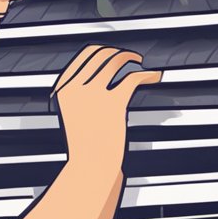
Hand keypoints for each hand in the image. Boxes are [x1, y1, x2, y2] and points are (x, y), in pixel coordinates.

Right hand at [49, 44, 161, 168]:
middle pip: (101, 54)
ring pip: (116, 61)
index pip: (84, 56)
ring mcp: (94, 95)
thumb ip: (81, 94)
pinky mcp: (114, 103)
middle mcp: (76, 88)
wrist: (90, 168)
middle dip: (119, 52)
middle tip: (132, 58)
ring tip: (141, 64)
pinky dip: (147, 74)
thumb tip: (99, 75)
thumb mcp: (73, 115)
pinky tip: (153, 76)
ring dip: (132, 58)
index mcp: (63, 89)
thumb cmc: (85, 146)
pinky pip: (133, 78)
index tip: (115, 52)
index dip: (104, 50)